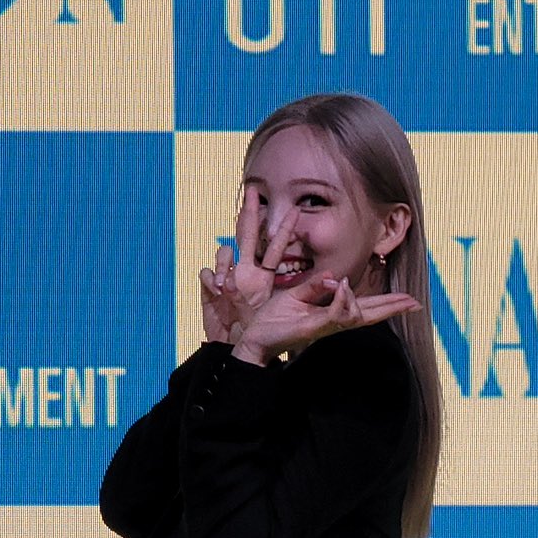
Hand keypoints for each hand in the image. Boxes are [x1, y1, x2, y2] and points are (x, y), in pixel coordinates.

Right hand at [200, 190, 297, 343]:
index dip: (284, 229)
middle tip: (253, 190)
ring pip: (224, 252)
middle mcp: (245, 272)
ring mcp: (226, 278)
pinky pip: (205, 273)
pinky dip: (209, 279)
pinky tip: (215, 292)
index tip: (296, 209)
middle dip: (249, 213)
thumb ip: (309, 290)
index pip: (274, 247)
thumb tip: (333, 275)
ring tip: (225, 287)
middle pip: (246, 235)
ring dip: (223, 264)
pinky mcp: (209, 289)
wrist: (237, 347)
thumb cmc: (261, 330)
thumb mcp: (288, 308)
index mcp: (262, 276)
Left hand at [233, 275, 417, 364]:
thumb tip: (336, 277)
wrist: (256, 337)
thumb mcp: (298, 295)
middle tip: (416, 303)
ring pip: (357, 316)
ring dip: (371, 303)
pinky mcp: (314, 328)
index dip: (387, 303)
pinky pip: (335, 315)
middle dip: (393, 307)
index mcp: (332, 313)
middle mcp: (334, 322)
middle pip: (370, 314)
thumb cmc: (276, 318)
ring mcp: (326, 326)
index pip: (365, 307)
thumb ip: (317, 286)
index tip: (408, 298)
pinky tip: (346, 287)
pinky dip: (343, 301)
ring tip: (389, 296)